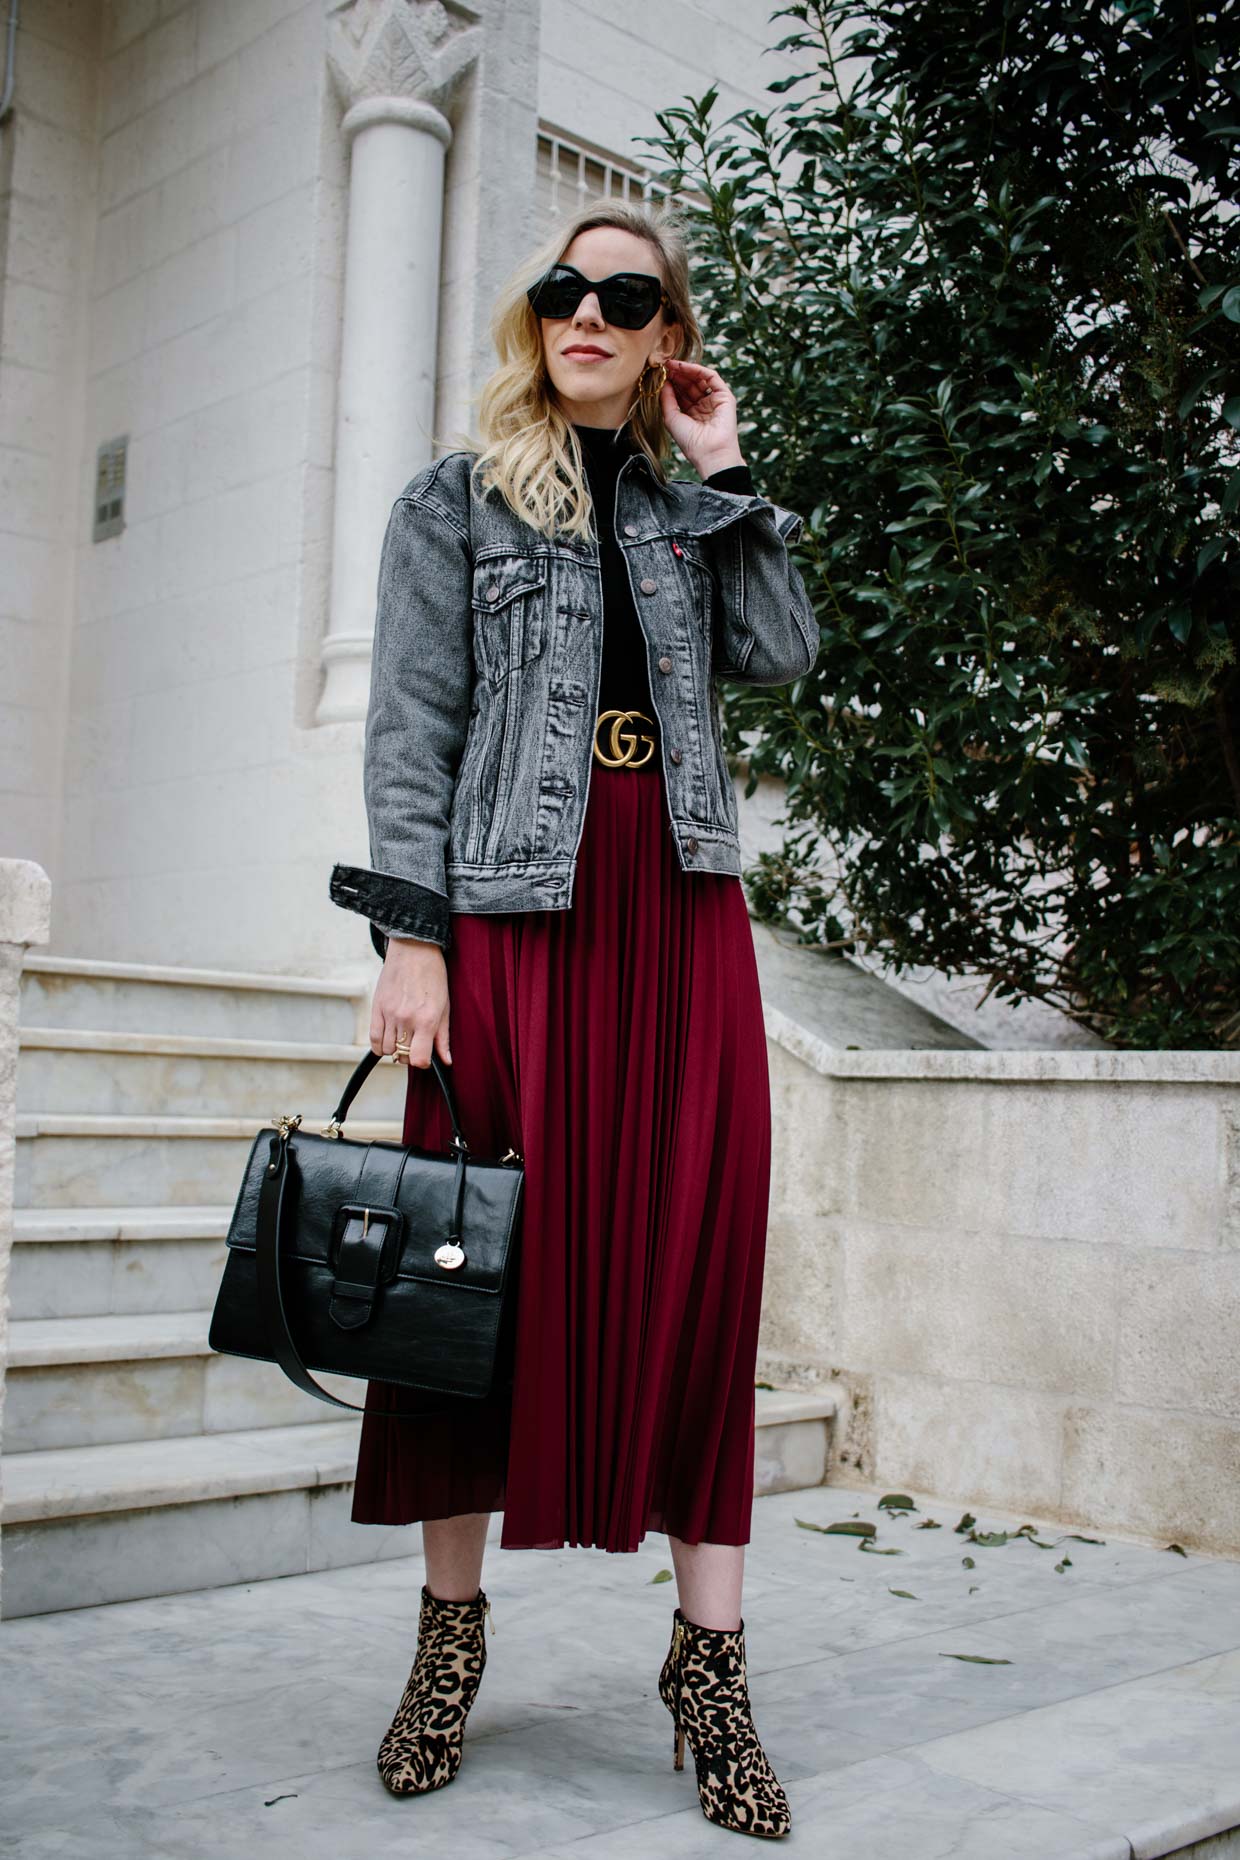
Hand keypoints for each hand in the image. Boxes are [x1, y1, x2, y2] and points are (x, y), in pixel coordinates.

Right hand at [371, 938, 452, 1069]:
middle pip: (402, 1055)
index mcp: (426, 1020)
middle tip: (416, 1044)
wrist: (414, 950)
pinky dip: (379, 1045)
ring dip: (395, 1049)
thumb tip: (446, 1062)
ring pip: (387, 1049)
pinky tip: (388, 1040)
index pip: (419, 1059)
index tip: (425, 1056)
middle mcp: (406, 1019)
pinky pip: (373, 1038)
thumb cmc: (434, 977)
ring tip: (404, 1037)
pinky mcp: (377, 1007)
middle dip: (409, 1055)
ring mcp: (389, 1014)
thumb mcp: (445, 1007)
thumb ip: (443, 1037)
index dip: (423, 1063)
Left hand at [657, 357, 745, 478]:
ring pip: (700, 379)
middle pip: (690, 384)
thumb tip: (663, 382)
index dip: (671, 382)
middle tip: (664, 365)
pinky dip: (698, 370)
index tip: (659, 373)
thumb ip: (667, 399)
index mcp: (692, 414)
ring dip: (685, 370)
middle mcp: (703, 406)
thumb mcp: (671, 417)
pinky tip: (684, 367)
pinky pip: (712, 377)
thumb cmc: (690, 441)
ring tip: (671, 365)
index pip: (681, 393)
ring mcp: (714, 401)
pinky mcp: (725, 396)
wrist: (709, 452)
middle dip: (677, 374)